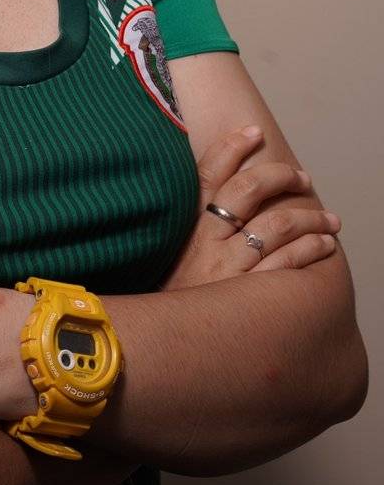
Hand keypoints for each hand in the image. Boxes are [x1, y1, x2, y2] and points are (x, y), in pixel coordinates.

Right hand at [158, 126, 341, 290]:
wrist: (155, 353)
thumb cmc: (169, 305)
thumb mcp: (167, 260)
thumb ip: (186, 231)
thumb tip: (211, 203)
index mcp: (184, 228)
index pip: (206, 173)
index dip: (231, 147)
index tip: (253, 132)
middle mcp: (205, 243)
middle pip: (247, 191)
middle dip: (280, 176)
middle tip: (300, 176)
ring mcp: (227, 269)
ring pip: (277, 225)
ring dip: (310, 216)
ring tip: (328, 219)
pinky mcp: (246, 297)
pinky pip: (288, 263)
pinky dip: (311, 249)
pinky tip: (324, 245)